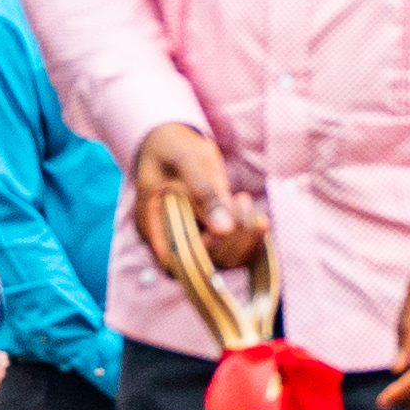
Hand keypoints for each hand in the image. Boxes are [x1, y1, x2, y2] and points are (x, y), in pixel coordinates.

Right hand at [124, 124, 261, 283]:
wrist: (176, 145)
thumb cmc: (173, 148)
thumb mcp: (186, 161)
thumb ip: (203, 192)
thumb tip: (225, 229)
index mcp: (151, 227)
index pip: (178, 261)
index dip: (207, 247)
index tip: (223, 215)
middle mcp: (170, 242)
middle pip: (205, 264)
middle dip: (232, 235)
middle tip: (240, 199)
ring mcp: (192, 241)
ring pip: (225, 261)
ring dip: (244, 236)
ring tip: (242, 200)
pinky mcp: (213, 238)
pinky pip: (237, 254)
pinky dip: (251, 239)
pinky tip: (258, 219)